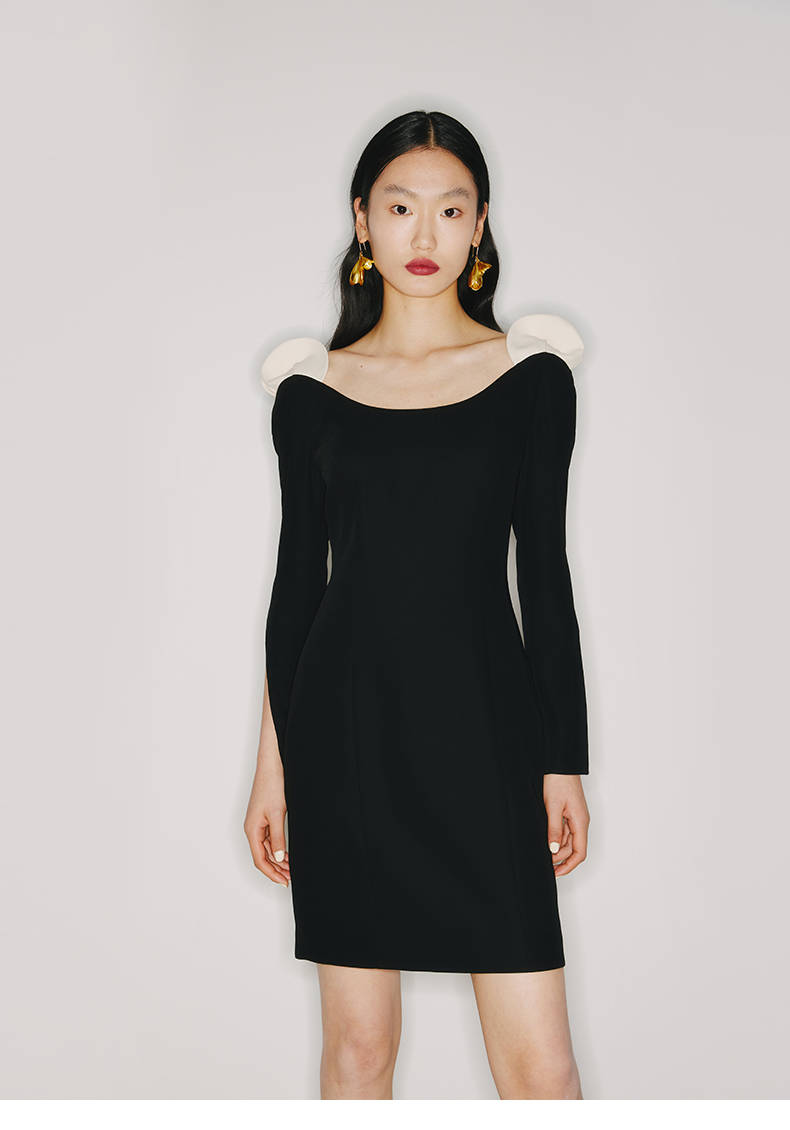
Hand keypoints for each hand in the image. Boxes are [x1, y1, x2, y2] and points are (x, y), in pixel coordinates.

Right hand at [243, 765, 289, 887]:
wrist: (272, 766)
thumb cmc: (271, 785)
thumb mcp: (277, 814)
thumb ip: (277, 837)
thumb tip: (278, 857)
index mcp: (252, 830)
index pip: (259, 860)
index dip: (271, 873)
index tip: (284, 881)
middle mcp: (252, 828)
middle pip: (263, 856)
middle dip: (277, 868)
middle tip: (291, 877)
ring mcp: (258, 823)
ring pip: (267, 848)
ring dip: (278, 859)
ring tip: (292, 867)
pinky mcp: (265, 817)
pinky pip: (269, 838)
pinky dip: (278, 847)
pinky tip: (287, 852)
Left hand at [543, 774, 588, 875]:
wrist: (559, 763)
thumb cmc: (559, 781)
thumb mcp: (553, 807)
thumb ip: (554, 829)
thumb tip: (554, 849)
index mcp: (581, 822)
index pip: (580, 853)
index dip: (568, 866)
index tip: (555, 873)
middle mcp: (580, 822)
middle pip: (573, 849)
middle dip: (559, 858)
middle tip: (543, 863)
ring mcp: (575, 817)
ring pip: (567, 841)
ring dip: (556, 848)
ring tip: (542, 853)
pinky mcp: (568, 812)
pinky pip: (564, 831)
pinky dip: (555, 838)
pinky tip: (545, 840)